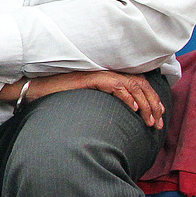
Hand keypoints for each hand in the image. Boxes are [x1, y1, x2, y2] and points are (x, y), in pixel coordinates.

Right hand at [0, 70, 164, 129]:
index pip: (138, 85)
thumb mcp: (88, 104)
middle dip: (153, 104)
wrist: (36, 90)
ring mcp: (98, 74)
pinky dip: (127, 97)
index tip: (159, 116)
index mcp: (108, 78)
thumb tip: (121, 119)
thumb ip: (103, 106)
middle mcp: (106, 73)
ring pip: (132, 85)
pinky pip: (115, 86)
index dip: (152, 99)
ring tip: (149, 121)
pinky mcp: (90, 78)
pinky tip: (133, 110)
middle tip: (158, 123)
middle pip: (140, 84)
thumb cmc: (59, 100)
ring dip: (144, 104)